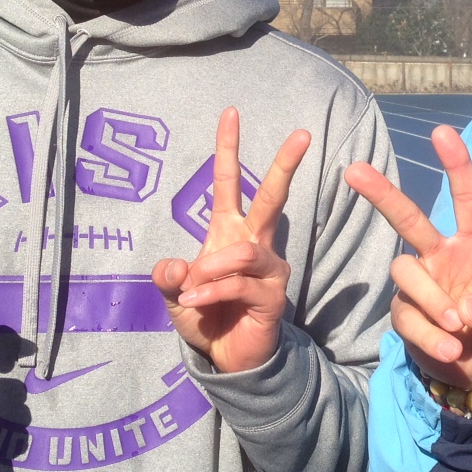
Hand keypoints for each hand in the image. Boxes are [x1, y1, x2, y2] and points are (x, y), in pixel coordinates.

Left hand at [152, 107, 310, 373]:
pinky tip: (195, 304)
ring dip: (212, 270)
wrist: (224, 359)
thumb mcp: (175, 295)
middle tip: (302, 134)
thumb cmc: (205, 317)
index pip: (230, 183)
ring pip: (245, 251)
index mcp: (228, 232)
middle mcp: (254, 244)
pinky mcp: (273, 296)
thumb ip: (169, 277)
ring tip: (193, 290)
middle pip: (272, 197)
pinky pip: (241, 284)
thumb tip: (177, 264)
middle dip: (285, 164)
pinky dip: (211, 292)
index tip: (230, 112)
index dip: (228, 148)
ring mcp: (268, 269)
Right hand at [345, 124, 471, 392]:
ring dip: (431, 300)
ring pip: (404, 271)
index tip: (442, 132)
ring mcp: (422, 284)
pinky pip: (406, 317)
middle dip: (382, 193)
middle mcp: (443, 256)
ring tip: (459, 329)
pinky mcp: (407, 316)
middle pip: (408, 218)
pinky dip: (429, 335)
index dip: (456, 165)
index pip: (466, 198)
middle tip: (354, 170)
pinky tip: (451, 349)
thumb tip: (469, 307)